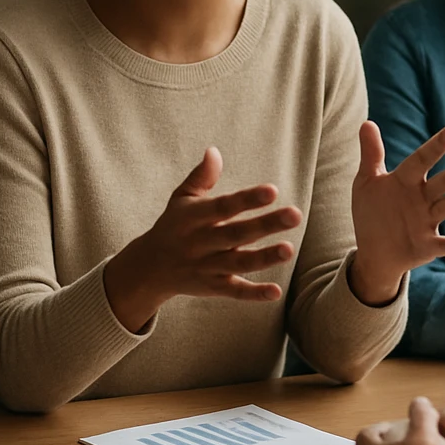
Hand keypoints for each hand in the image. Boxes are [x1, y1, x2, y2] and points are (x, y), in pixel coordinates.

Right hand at [105, 147, 302, 332]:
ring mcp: (207, 267)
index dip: (247, 199)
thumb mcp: (181, 199)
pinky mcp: (212, 287)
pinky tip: (276, 291)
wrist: (149, 267)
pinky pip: (234, 292)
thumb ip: (200, 177)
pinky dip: (254, 293)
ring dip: (264, 258)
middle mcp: (201, 242)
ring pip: (238, 263)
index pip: (224, 207)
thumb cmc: (173, 225)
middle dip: (265, 225)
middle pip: (237, 234)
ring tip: (289, 249)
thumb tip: (214, 151)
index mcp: (194, 217)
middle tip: (295, 214)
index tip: (273, 190)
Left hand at [349, 122, 444, 303]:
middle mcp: (422, 199)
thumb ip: (371, 154)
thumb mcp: (367, 182)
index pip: (423, 159)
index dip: (438, 145)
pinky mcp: (428, 247)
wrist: (374, 251)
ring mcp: (426, 223)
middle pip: (443, 183)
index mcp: (407, 181)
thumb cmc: (373, 212)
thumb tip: (366, 122)